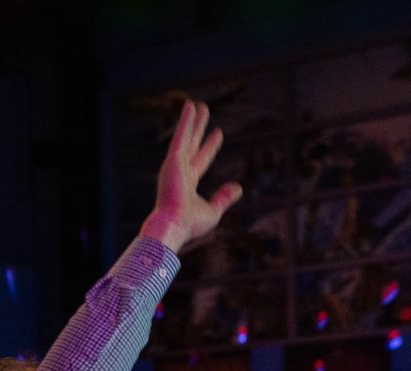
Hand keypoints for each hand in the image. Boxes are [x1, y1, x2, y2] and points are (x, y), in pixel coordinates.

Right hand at [139, 100, 242, 253]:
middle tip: (204, 110)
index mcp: (187, 183)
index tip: (218, 133)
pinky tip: (190, 106)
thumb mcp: (213, 211)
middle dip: (198, 127)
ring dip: (191, 120)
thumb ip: (224, 198)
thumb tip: (238, 187)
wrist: (174, 225)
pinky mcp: (173, 159)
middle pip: (192, 144)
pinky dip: (185, 121)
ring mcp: (175, 165)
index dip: (210, 146)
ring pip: (185, 137)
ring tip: (196, 104)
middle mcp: (179, 171)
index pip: (201, 159)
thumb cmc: (189, 224)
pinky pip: (181, 136)